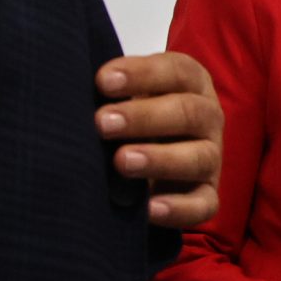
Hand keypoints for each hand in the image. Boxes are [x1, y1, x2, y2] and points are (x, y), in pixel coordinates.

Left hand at [96, 52, 223, 227]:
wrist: (144, 164)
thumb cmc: (129, 120)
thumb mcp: (123, 97)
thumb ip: (110, 93)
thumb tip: (70, 90)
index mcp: (190, 85)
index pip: (177, 71)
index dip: (142, 74)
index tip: (102, 81)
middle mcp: (207, 119)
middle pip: (189, 112)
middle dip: (144, 117)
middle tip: (102, 123)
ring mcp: (210, 159)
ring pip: (199, 157)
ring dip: (160, 159)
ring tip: (121, 162)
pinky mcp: (206, 196)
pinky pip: (202, 205)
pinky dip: (178, 208)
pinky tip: (148, 209)